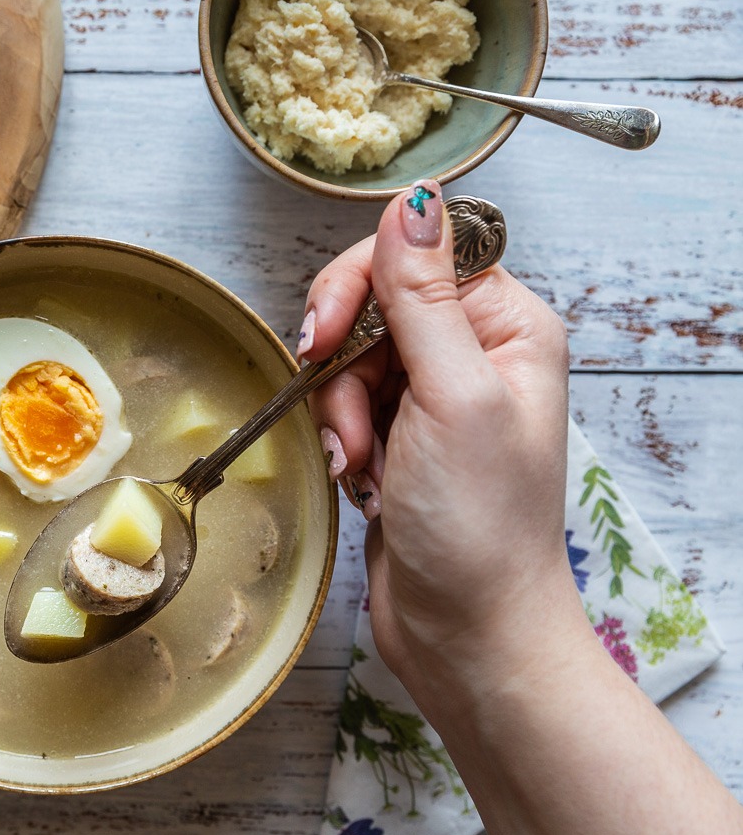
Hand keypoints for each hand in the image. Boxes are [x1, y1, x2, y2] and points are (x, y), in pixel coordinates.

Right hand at [299, 181, 580, 688]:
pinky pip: (342, 405)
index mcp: (508, 327)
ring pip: (348, 358)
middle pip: (373, 304)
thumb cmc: (481, 528)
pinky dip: (336, 439)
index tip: (325, 336)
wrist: (467, 633)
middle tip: (345, 419)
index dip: (361, 283)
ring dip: (337, 412)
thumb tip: (414, 201)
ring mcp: (433, 397)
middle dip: (342, 364)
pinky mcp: (398, 437)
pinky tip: (355, 478)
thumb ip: (423, 297)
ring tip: (359, 465)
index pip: (418, 253)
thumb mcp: (453, 398)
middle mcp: (474, 352)